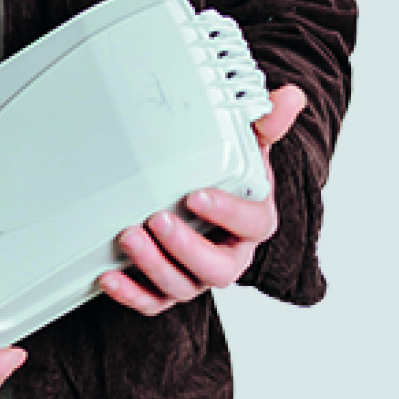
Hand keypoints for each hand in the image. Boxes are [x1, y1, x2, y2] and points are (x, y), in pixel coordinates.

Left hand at [98, 82, 305, 317]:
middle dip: (187, 248)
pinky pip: (153, 301)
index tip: (197, 195)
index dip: (226, 213)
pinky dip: (131, 294)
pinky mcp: (169, 288)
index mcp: (253, 222)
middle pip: (218, 268)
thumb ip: (265, 123)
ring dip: (154, 266)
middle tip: (159, 220)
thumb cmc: (230, 176)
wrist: (211, 200)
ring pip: (183, 286)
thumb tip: (289, 97)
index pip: (250, 224)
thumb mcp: (248, 145)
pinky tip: (109, 276)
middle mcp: (228, 255)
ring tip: (128, 237)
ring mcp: (198, 275)